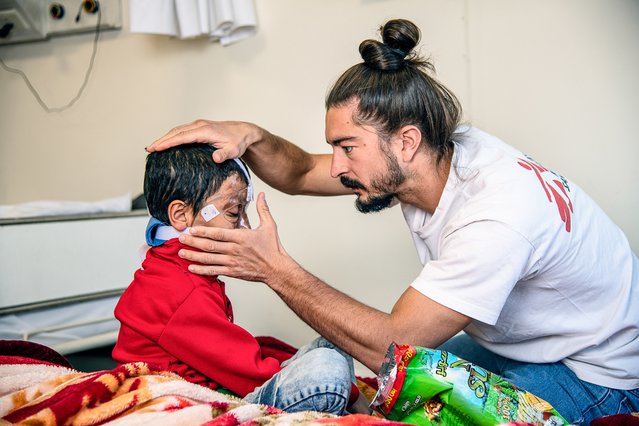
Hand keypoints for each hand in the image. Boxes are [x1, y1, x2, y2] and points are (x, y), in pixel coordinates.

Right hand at [146, 119, 263, 162]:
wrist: (244, 132)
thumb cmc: (238, 141)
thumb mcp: (234, 150)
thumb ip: (224, 154)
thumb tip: (215, 158)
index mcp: (205, 131)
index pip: (182, 136)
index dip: (168, 142)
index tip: (156, 148)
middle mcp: (199, 126)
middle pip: (176, 132)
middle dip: (162, 140)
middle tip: (149, 149)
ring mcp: (198, 126)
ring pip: (177, 131)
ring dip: (165, 138)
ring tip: (153, 147)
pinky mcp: (199, 128)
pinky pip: (182, 131)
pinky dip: (172, 136)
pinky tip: (167, 144)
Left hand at [177, 192, 291, 282]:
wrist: (277, 269)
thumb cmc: (273, 248)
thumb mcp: (270, 226)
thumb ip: (263, 209)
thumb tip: (261, 194)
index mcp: (241, 237)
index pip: (219, 233)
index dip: (204, 231)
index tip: (192, 229)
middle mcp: (235, 250)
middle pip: (210, 246)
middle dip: (193, 242)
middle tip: (181, 238)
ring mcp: (232, 262)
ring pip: (209, 259)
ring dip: (193, 256)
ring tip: (181, 253)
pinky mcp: (233, 272)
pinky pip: (214, 271)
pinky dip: (202, 270)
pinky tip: (191, 268)